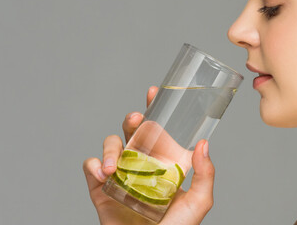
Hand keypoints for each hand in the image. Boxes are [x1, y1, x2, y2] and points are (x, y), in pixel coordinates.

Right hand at [83, 86, 215, 224]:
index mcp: (163, 161)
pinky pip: (91, 167)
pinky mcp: (101, 189)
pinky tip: (104, 174)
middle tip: (136, 120)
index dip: (154, 109)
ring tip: (114, 166)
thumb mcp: (198, 202)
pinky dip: (94, 165)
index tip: (154, 93)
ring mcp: (120, 175)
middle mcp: (141, 164)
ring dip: (111, 147)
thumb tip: (203, 144)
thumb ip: (205, 175)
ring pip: (111, 144)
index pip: (158, 130)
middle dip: (131, 120)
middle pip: (132, 131)